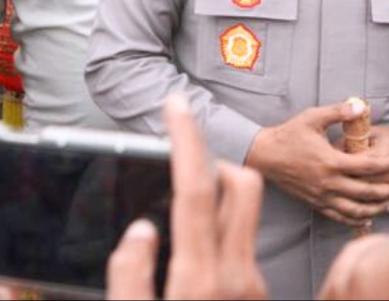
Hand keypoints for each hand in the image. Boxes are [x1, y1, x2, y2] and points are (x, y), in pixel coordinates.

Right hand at [106, 93, 268, 299]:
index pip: (196, 191)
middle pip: (242, 187)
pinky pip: (244, 243)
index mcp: (199, 280)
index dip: (186, 140)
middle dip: (215, 160)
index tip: (177, 106)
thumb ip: (129, 278)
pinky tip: (194, 245)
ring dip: (221, 193)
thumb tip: (140, 231)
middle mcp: (236, 275)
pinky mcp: (258, 295)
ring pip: (248, 213)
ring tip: (184, 200)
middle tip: (184, 161)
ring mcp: (253, 285)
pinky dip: (223, 226)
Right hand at [246, 102, 388, 225]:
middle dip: (387, 190)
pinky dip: (355, 219)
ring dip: (375, 208)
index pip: (367, 167)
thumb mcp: (313, 117)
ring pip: (354, 209)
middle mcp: (328, 183)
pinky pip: (339, 216)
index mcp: (331, 162)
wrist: (265, 155)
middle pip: (366, 192)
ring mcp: (321, 196)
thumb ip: (338, 112)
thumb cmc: (289, 134)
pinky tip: (366, 216)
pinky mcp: (314, 203)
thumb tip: (360, 105)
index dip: (387, 164)